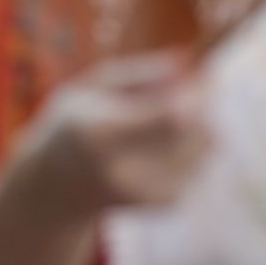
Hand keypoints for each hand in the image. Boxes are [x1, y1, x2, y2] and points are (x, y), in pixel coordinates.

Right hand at [10, 52, 207, 223]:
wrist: (58, 189)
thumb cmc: (74, 125)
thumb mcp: (89, 87)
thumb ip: (137, 74)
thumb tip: (185, 62)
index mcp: (99, 135)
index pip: (170, 117)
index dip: (194, 93)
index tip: (197, 74)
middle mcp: (125, 171)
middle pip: (195, 130)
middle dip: (203, 102)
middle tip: (193, 85)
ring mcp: (148, 193)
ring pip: (206, 145)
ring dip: (200, 121)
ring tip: (168, 112)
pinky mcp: (166, 202)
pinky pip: (202, 160)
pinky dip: (194, 143)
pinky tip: (164, 140)